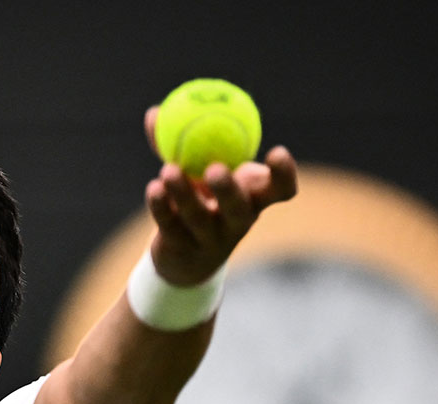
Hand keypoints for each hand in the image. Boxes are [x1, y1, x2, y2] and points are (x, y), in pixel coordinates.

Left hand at [143, 105, 297, 285]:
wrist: (184, 256)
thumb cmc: (200, 200)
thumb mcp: (198, 171)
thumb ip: (179, 144)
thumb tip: (154, 114)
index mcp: (252, 199)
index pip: (279, 190)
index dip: (283, 176)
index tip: (277, 152)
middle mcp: (236, 222)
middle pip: (238, 210)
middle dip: (229, 190)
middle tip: (215, 169)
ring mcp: (209, 239)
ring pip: (198, 218)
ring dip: (184, 193)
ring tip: (169, 170)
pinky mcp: (181, 249)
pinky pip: (170, 225)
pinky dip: (161, 206)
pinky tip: (154, 189)